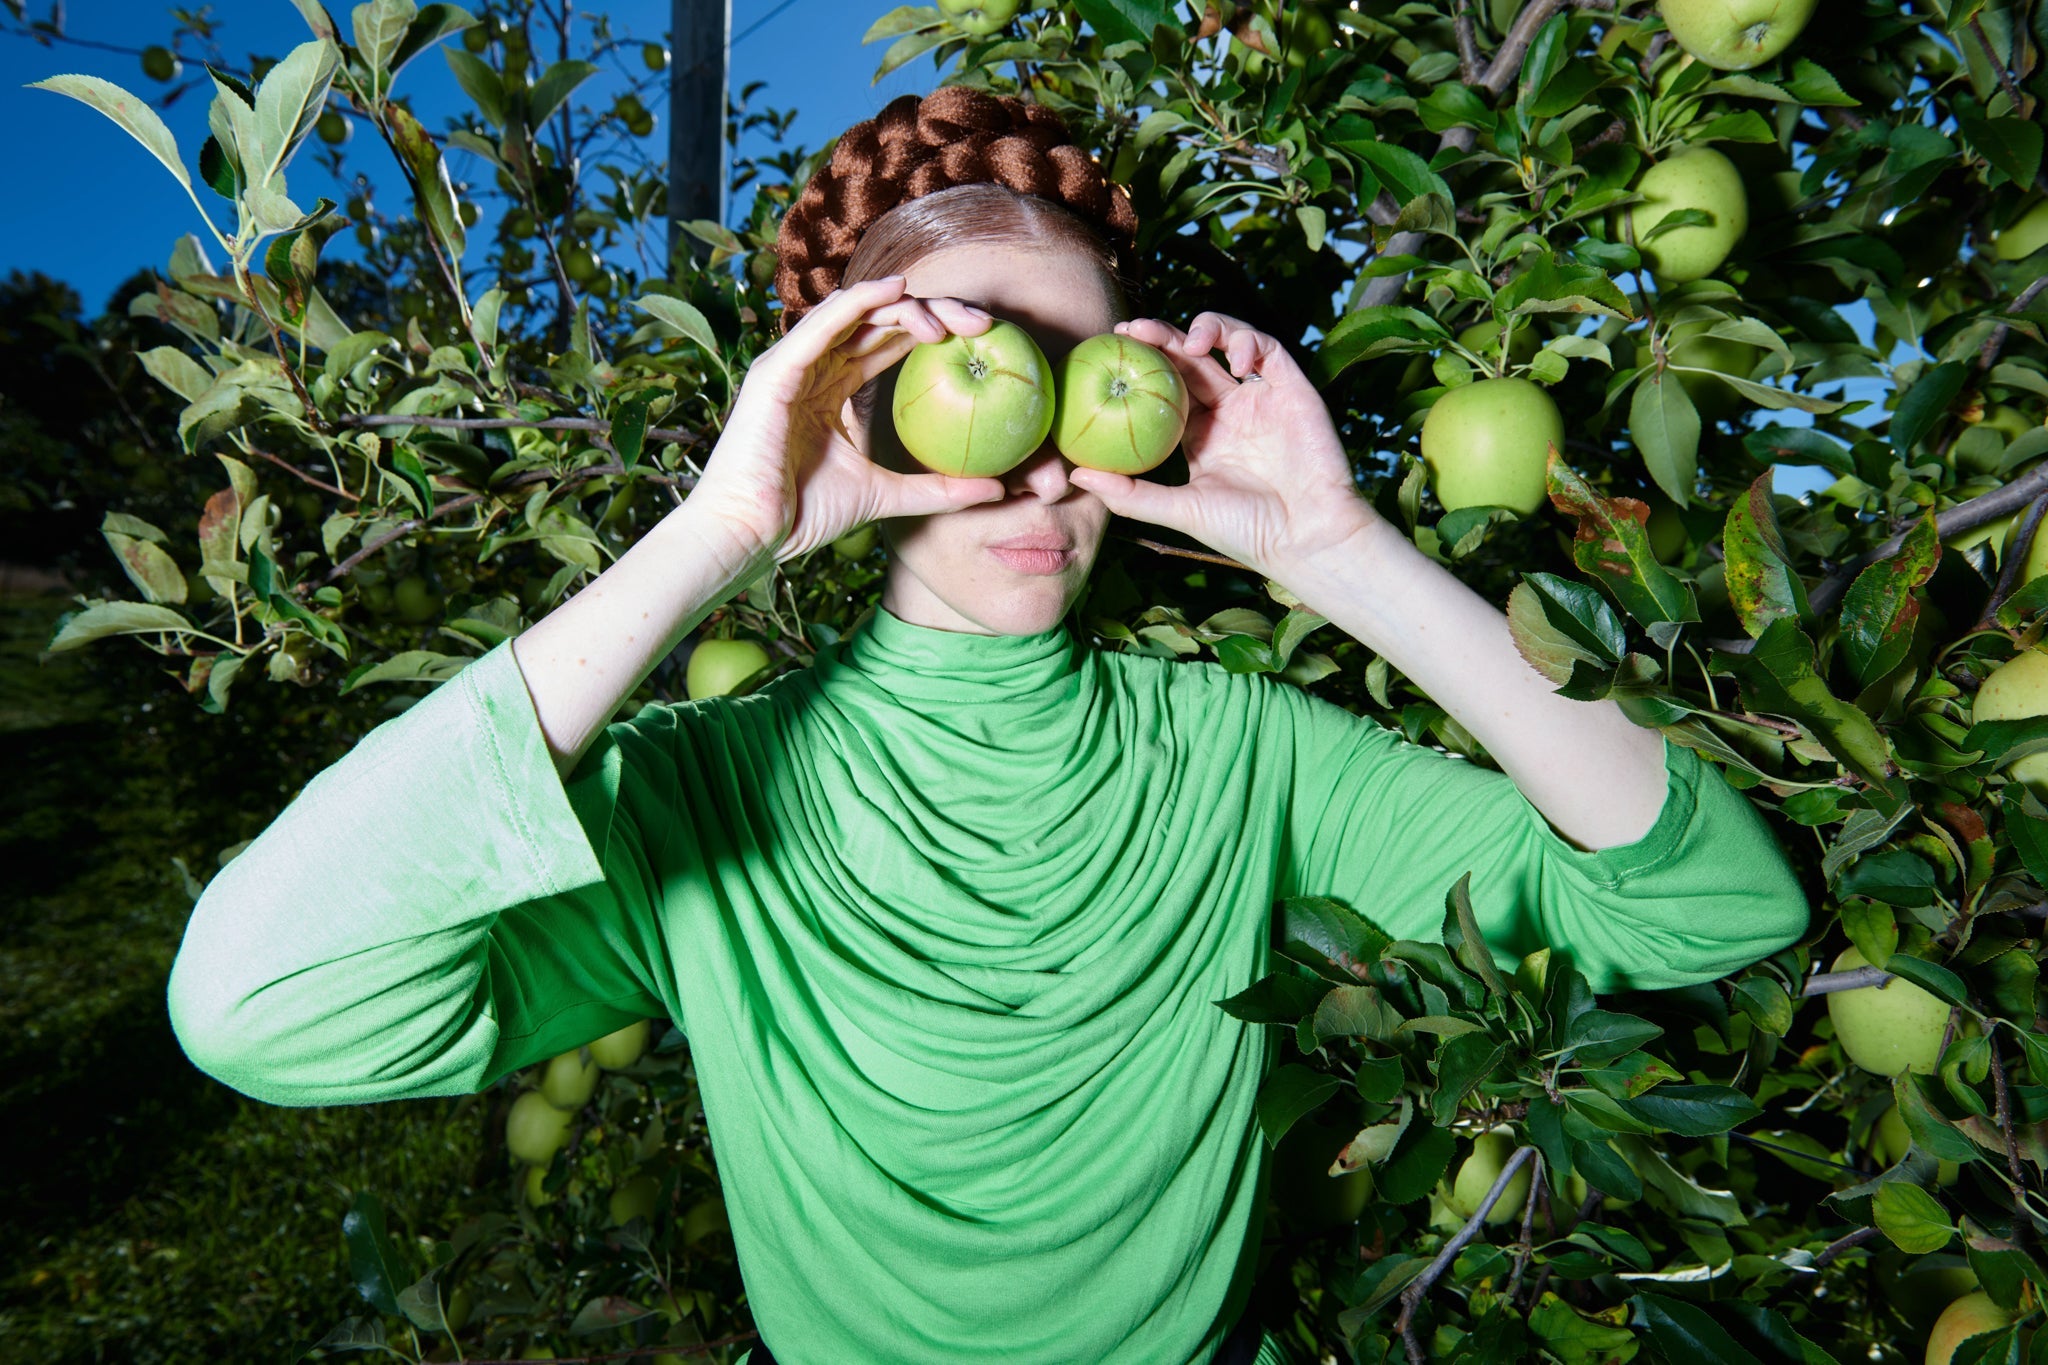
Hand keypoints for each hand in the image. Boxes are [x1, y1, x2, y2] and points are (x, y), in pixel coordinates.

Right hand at [686, 276, 1007, 560]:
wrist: (753, 534)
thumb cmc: (804, 515)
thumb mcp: (887, 496)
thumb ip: (937, 489)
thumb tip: (998, 490)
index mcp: (831, 388)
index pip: (888, 344)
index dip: (934, 333)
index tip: (984, 340)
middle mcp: (812, 367)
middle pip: (879, 322)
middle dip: (933, 314)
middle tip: (983, 323)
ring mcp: (792, 364)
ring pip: (857, 313)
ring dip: (907, 307)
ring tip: (952, 318)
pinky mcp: (776, 370)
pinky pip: (823, 324)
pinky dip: (861, 302)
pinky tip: (897, 292)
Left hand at [1064, 313, 1375, 578]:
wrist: (1306, 537)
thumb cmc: (1245, 531)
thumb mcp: (1179, 510)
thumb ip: (1130, 494)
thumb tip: (1077, 476)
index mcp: (1200, 434)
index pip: (1165, 387)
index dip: (1141, 363)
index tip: (1111, 348)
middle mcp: (1229, 410)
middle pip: (1190, 359)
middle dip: (1161, 337)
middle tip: (1132, 331)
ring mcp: (1261, 398)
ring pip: (1228, 342)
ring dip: (1207, 329)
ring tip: (1189, 344)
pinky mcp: (1292, 389)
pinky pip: (1268, 350)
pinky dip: (1248, 342)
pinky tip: (1233, 360)